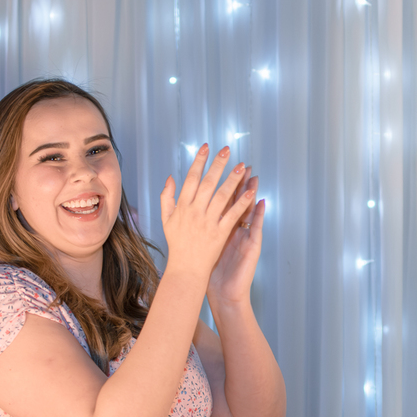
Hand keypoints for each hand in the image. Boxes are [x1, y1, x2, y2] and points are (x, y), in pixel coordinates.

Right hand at [159, 145, 254, 282]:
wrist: (185, 269)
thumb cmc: (177, 244)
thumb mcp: (166, 219)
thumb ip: (166, 197)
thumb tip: (170, 177)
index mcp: (181, 207)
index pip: (191, 178)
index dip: (199, 161)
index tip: (207, 147)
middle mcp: (194, 212)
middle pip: (207, 183)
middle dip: (218, 165)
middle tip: (227, 150)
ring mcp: (208, 222)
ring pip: (221, 196)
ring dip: (232, 180)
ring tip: (241, 166)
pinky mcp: (220, 233)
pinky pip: (233, 215)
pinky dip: (242, 203)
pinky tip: (251, 191)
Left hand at [207, 170, 264, 306]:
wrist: (225, 293)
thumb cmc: (214, 272)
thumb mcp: (205, 246)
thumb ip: (200, 227)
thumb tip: (192, 211)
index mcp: (222, 227)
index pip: (222, 202)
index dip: (221, 186)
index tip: (219, 168)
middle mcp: (235, 230)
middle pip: (236, 202)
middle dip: (238, 183)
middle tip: (240, 165)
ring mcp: (245, 236)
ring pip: (248, 211)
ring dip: (250, 193)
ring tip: (253, 176)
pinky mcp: (252, 246)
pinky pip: (255, 227)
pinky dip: (258, 214)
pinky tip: (260, 201)